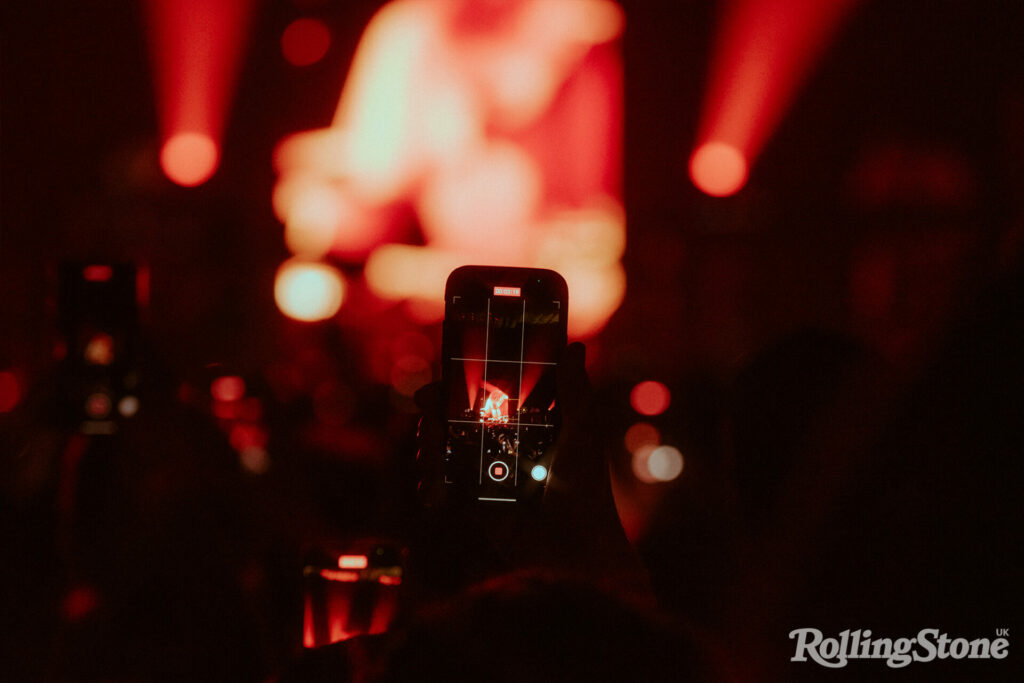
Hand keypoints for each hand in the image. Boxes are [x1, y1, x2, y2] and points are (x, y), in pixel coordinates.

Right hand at [413, 343, 650, 601]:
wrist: (577, 547)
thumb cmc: (587, 488)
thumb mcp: (583, 432)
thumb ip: (575, 392)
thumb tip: (573, 347)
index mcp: (529, 426)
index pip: (489, 396)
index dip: (463, 383)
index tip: (444, 374)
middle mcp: (504, 447)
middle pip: (458, 420)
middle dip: (436, 411)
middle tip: (427, 405)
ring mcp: (487, 476)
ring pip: (445, 451)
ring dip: (428, 442)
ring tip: (427, 440)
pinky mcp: (476, 505)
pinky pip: (444, 489)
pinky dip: (430, 481)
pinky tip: (427, 475)